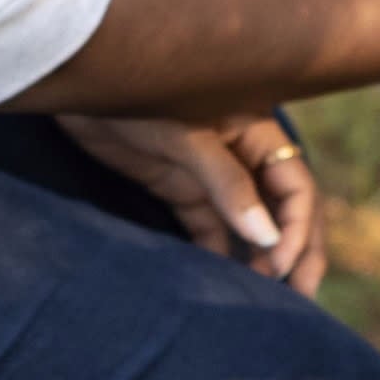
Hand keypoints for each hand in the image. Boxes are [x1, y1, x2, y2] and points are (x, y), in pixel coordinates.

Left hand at [59, 111, 327, 295]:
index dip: (296, 227)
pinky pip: (207, 226)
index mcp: (256, 131)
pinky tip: (219, 281)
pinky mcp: (178, 187)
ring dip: (258, 257)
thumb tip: (267, 238)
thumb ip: (227, 184)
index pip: (296, 186)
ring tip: (260, 299)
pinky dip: (217, 253)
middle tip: (299, 299)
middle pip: (282, 208)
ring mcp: (210, 173)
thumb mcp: (185, 137)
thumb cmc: (137, 94)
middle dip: (294, 251)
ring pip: (248, 222)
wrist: (80, 80)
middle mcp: (242, 153)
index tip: (279, 265)